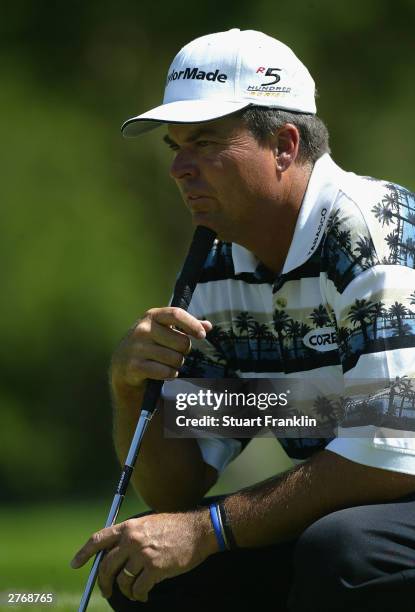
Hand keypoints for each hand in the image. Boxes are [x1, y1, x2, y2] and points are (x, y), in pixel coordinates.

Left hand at [70, 510, 217, 601]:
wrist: (197, 531)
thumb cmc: (173, 528)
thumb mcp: (147, 524)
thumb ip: (129, 537)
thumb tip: (111, 557)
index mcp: (128, 527)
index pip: (98, 539)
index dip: (84, 553)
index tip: (75, 564)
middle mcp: (132, 540)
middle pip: (106, 566)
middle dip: (104, 582)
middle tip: (106, 591)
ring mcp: (143, 554)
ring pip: (122, 580)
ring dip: (126, 590)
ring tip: (134, 591)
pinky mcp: (155, 569)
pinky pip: (138, 589)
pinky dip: (139, 595)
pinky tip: (144, 594)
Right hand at [111, 307, 211, 388]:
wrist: (121, 364)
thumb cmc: (149, 344)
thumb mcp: (164, 330)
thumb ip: (185, 327)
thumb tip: (208, 326)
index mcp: (152, 316)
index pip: (176, 314)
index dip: (192, 324)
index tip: (202, 335)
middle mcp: (143, 329)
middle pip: (182, 342)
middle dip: (184, 351)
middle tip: (175, 353)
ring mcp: (137, 348)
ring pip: (175, 359)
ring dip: (177, 365)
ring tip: (167, 363)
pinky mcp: (135, 366)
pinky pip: (166, 372)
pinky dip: (170, 375)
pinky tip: (164, 373)